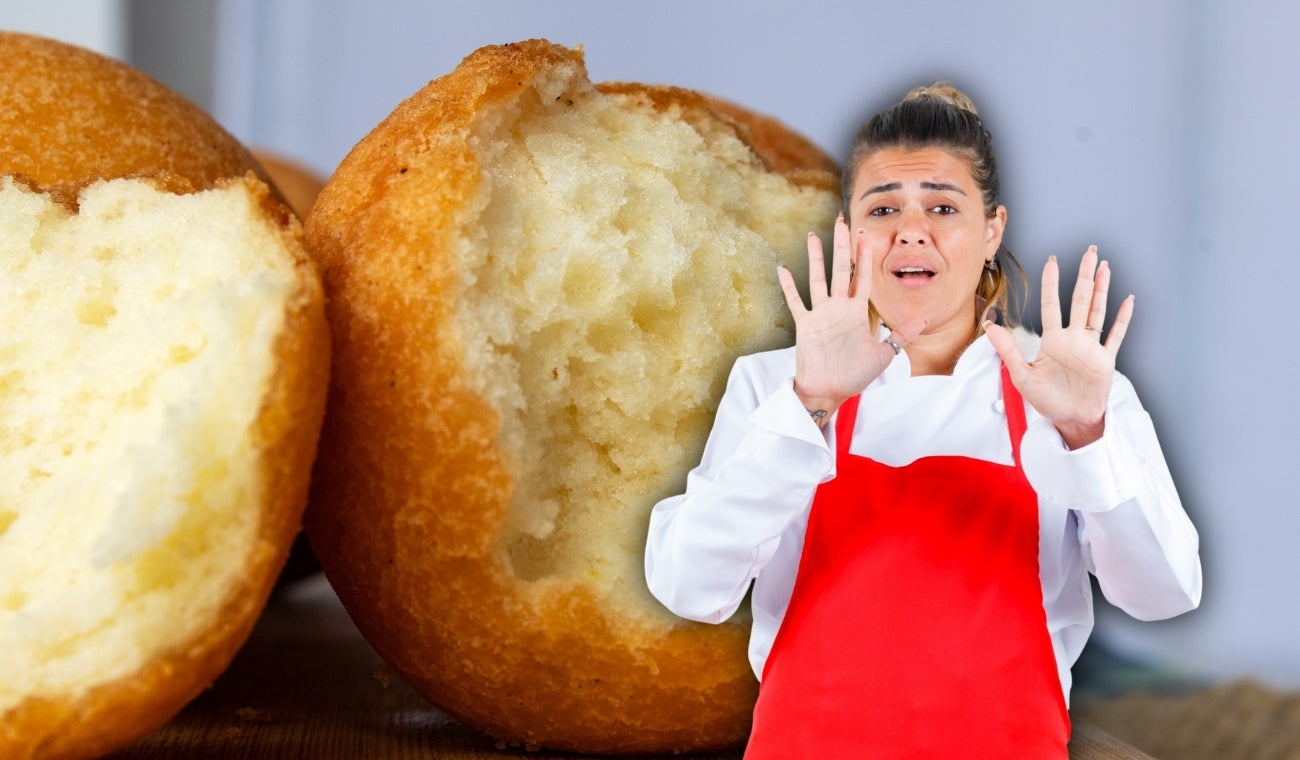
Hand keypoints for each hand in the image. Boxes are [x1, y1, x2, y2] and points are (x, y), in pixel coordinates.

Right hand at [777, 216, 926, 426]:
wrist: (830, 390)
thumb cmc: (854, 375)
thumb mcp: (883, 354)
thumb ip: (901, 335)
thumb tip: (925, 320)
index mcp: (856, 312)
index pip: (862, 278)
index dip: (864, 256)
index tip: (866, 234)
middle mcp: (838, 308)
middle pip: (840, 270)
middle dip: (842, 246)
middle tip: (842, 222)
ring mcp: (820, 314)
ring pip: (817, 279)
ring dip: (815, 258)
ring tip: (813, 236)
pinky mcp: (805, 325)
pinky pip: (796, 302)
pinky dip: (789, 287)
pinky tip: (782, 269)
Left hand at [983, 246, 1133, 448]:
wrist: (1070, 420)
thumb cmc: (1047, 400)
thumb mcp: (1022, 376)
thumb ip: (1008, 350)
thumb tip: (989, 327)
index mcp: (1053, 341)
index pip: (1052, 305)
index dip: (1052, 283)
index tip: (1053, 262)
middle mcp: (1073, 339)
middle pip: (1080, 300)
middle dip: (1084, 276)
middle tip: (1090, 252)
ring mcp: (1091, 347)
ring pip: (1098, 311)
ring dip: (1103, 289)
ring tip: (1105, 267)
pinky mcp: (1105, 360)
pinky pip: (1115, 335)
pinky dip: (1122, 319)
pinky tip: (1127, 300)